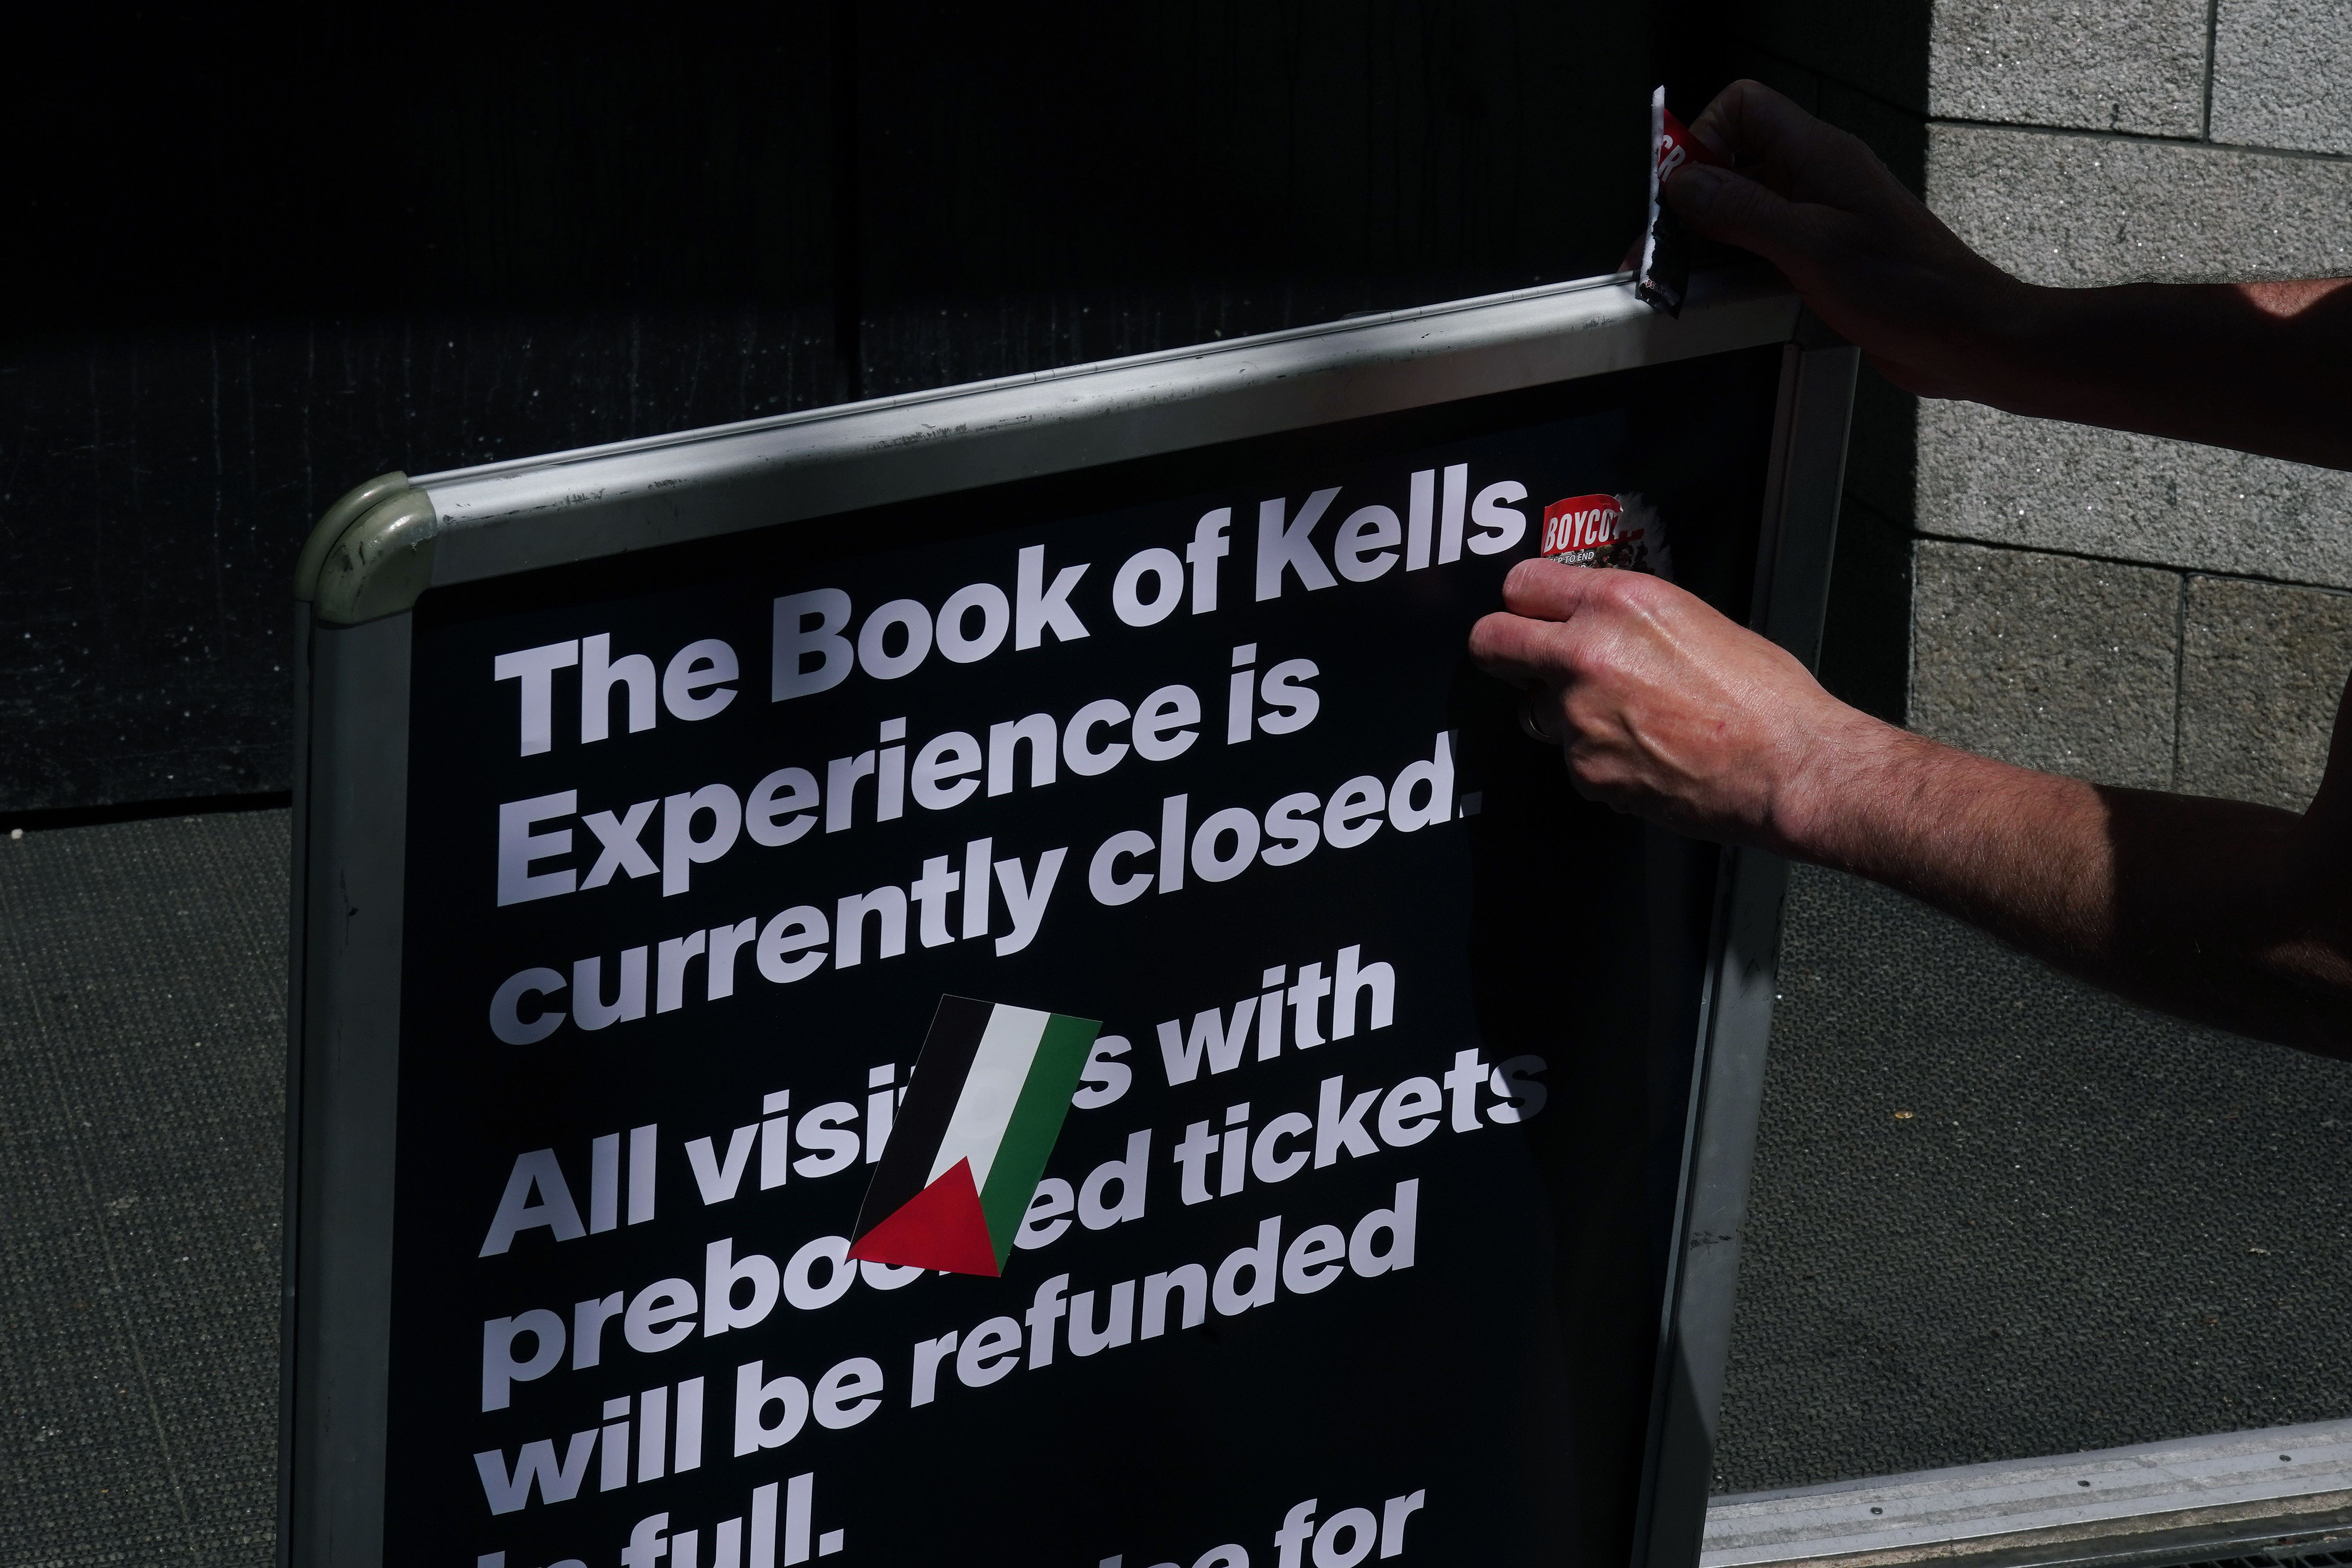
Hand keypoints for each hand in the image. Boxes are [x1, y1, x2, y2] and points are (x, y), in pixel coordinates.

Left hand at [1467, 558, 1886, 851]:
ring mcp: (1579, 717)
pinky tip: (1643, 753)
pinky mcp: (1585, 770)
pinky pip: (1570, 757)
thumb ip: (1628, 616)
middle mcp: (1586, 654)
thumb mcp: (1695, 619)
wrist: (1789, 767)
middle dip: (1503, 650)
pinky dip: (1597, 758)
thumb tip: (1593, 619)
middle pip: (1491, 641)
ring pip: (1533, 709)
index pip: (1521, 584)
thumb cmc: (1764, 698)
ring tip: (1623, 718)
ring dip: (1561, 712)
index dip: (1524, 602)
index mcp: (1618, 603)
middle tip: (1524, 661)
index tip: (1530, 613)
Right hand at [1663, 80, 2025, 401]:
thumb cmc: (1910, 289)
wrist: (1960, 336)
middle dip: (1693, 197)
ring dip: (1712, 237)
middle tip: (1663, 243)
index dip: (1702, 140)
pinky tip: (1727, 293)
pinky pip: (1763, 246)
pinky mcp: (1821, 255)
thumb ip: (1743, 211)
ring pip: (1745, 206)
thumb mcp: (1810, 248)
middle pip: (1735, 159)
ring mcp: (1820, 216)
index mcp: (1821, 156)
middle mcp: (1819, 178)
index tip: (1676, 189)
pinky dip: (1737, 266)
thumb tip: (1687, 183)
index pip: (1743, 108)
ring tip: (1688, 273)